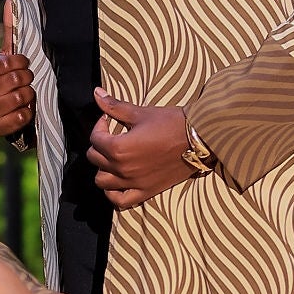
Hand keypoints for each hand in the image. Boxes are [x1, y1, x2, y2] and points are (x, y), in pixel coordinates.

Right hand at [0, 0, 35, 141]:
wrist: (15, 110)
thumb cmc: (13, 78)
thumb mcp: (12, 54)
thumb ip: (11, 29)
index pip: (1, 63)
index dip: (18, 62)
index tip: (25, 62)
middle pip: (12, 81)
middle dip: (27, 79)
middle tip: (28, 80)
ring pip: (17, 99)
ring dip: (28, 96)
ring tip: (28, 95)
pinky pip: (17, 119)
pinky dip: (26, 114)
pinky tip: (25, 111)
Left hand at [88, 91, 198, 207]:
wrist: (198, 139)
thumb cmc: (170, 123)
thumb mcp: (140, 113)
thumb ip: (115, 106)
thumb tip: (96, 93)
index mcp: (118, 148)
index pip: (95, 139)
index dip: (100, 126)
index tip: (109, 120)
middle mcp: (122, 168)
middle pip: (95, 159)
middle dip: (100, 145)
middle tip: (111, 137)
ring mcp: (133, 183)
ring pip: (102, 181)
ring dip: (103, 169)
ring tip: (112, 159)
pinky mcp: (145, 191)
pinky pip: (120, 200)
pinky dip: (113, 193)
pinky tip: (116, 182)